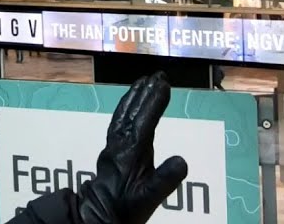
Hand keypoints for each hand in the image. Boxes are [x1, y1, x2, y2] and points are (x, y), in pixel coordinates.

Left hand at [76, 72, 187, 223]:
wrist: (100, 213)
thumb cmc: (126, 207)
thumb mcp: (150, 197)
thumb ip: (165, 179)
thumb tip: (182, 160)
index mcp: (131, 151)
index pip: (145, 121)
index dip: (154, 102)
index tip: (164, 84)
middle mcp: (120, 143)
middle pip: (133, 111)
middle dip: (145, 92)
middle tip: (158, 74)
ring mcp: (114, 144)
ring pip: (123, 113)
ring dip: (134, 95)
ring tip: (145, 80)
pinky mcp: (111, 148)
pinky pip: (118, 120)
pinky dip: (126, 106)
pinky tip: (131, 103)